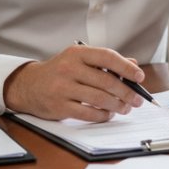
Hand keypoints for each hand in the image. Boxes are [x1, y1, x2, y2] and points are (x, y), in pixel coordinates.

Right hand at [2, 44, 145, 121]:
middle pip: (106, 81)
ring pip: (99, 99)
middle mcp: (69, 68)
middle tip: (137, 99)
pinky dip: (103, 115)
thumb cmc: (60, 71)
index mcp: (77, 53)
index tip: (140, 76)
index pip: (107, 57)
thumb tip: (132, 65)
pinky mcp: (59, 106)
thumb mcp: (79, 60)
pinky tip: (109, 114)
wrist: (28, 86)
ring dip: (117, 105)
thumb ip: (105, 62)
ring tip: (126, 108)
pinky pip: (88, 113)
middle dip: (126, 92)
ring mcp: (63, 88)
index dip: (126, 67)